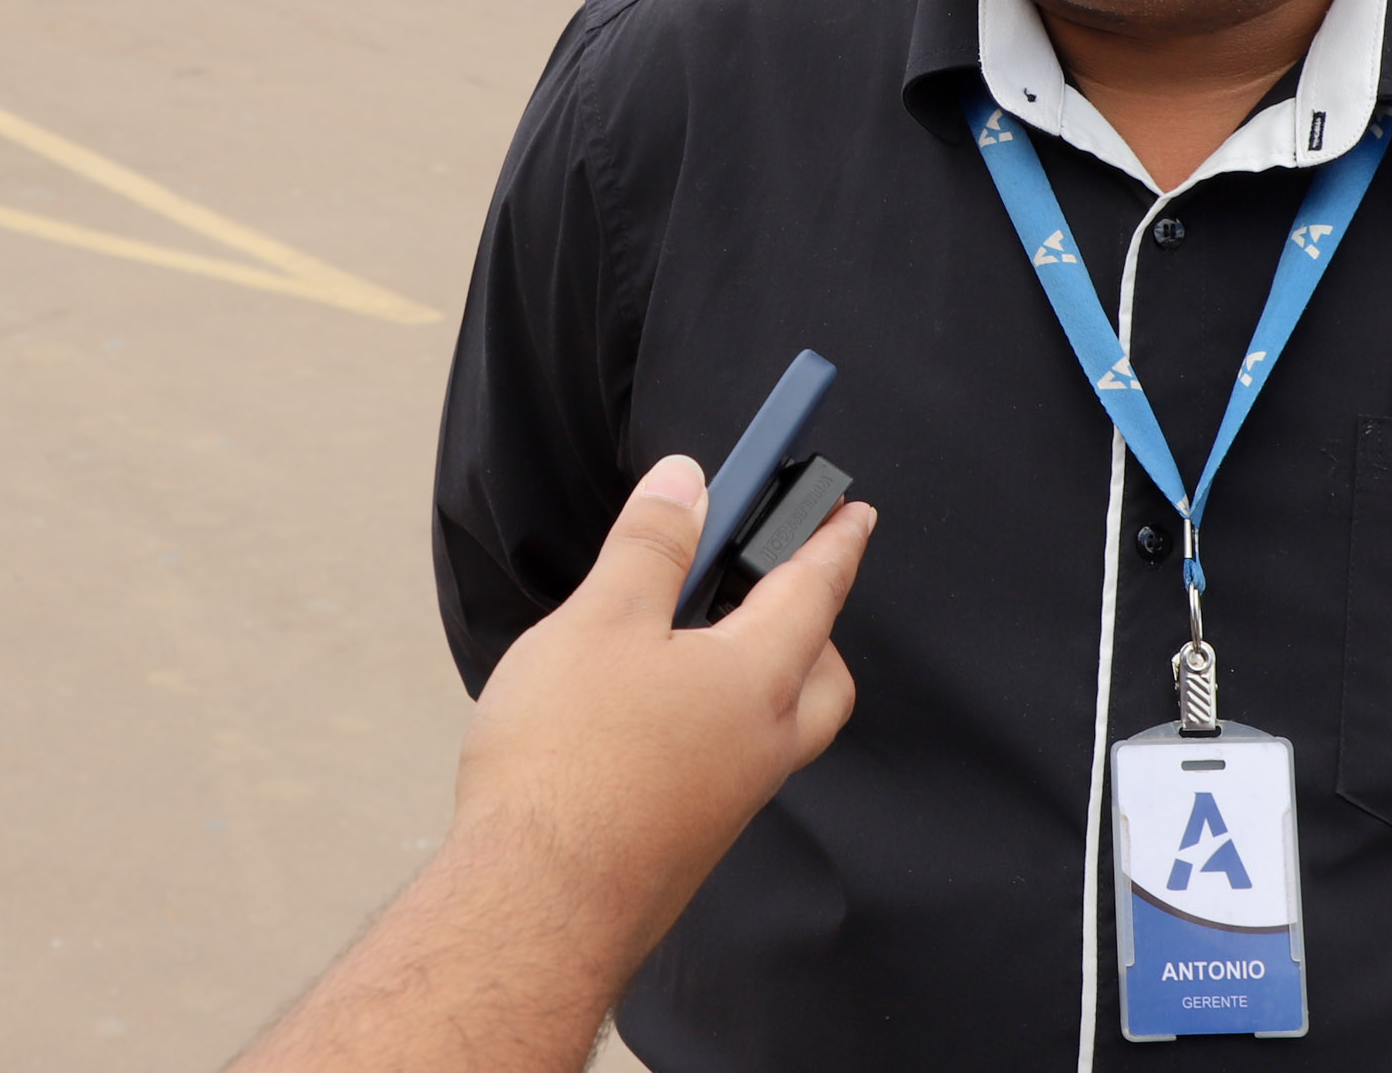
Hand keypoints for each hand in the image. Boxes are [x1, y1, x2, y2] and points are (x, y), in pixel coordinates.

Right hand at [226, 457, 872, 1072]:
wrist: (537, 909)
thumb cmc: (568, 766)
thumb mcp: (600, 621)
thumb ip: (650, 547)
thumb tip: (686, 482)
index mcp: (760, 679)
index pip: (816, 589)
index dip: (834, 541)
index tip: (854, 513)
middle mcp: (763, 744)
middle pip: (820, 672)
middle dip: (812, 621)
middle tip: (776, 581)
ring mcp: (731, 801)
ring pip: (777, 725)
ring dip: (756, 676)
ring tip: (691, 645)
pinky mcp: (691, 840)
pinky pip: (727, 766)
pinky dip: (710, 725)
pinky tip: (646, 721)